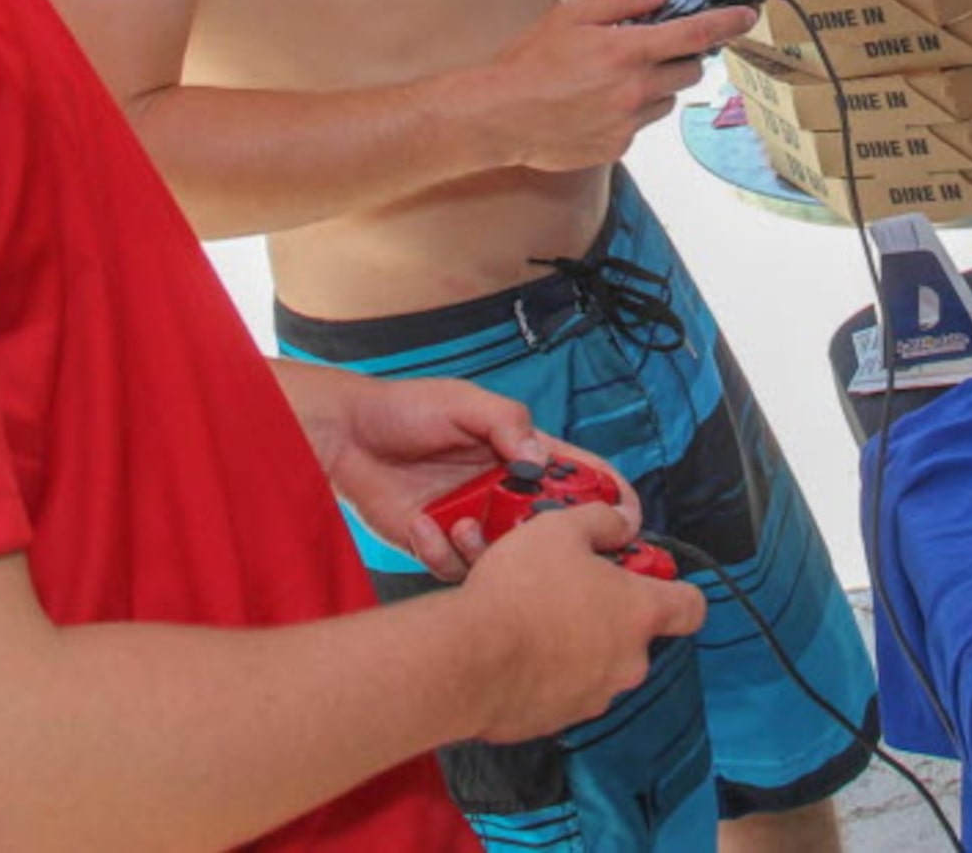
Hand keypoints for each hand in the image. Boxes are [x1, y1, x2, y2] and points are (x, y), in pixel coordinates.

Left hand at [308, 376, 644, 582]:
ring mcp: (475, 522)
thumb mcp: (463, 402)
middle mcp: (505, 493)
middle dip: (556, 543)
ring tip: (463, 526)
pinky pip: (458, 569)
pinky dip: (443, 553)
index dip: (611, 498)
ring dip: (492, 552)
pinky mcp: (441, 547)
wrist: (345, 437)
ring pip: (511, 560)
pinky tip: (422, 524)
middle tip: (540, 545)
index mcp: (522, 453)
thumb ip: (507, 422)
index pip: (581, 477)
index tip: (626, 519)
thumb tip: (539, 457)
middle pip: (555, 529)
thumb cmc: (404, 409)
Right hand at [458, 504, 705, 743]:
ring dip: (574, 641)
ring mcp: (594, 695)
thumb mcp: (560, 529)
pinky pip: (561, 688)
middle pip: (635, 634)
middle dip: (607, 612)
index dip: (677, 589)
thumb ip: (602, 522)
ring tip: (534, 615)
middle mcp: (627, 661)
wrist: (468, 658)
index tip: (653, 578)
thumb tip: (621, 522)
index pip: (691, 607)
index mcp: (639, 613)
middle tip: (572, 588)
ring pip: (596, 662)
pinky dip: (545, 670)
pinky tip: (517, 647)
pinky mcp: (557, 719)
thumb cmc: (517, 594)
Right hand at [465, 0, 755, 171]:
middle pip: (690, 72)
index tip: (748, 16)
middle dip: (683, 58)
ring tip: (615, 80)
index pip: (695, 34)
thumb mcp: (571, 15)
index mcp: (627, 51)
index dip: (728, 23)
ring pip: (667, 100)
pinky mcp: (618, 147)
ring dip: (656, 86)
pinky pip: (640, 125)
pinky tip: (595, 105)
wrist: (499, 116)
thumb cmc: (530, 60)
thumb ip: (620, 1)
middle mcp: (635, 89)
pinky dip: (630, 112)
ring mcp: (628, 123)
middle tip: (657, 49)